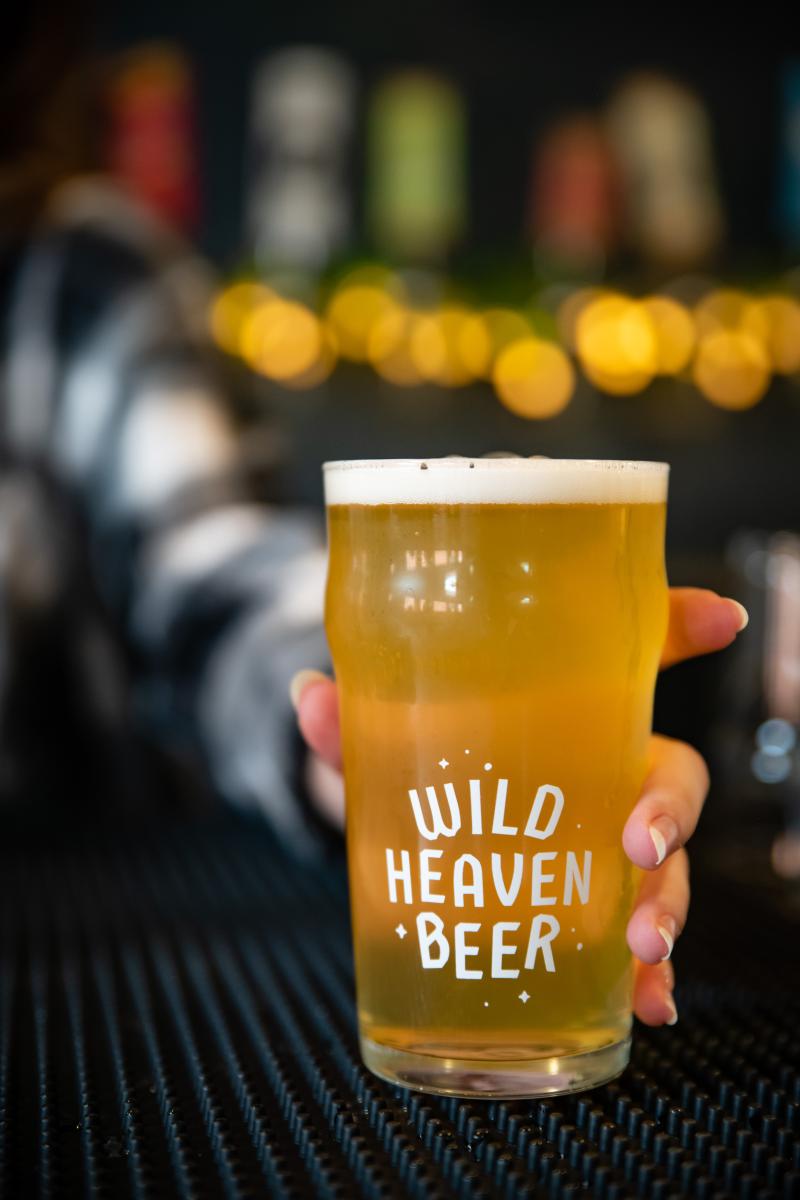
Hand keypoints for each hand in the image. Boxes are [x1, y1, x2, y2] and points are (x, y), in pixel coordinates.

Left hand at [291, 588, 747, 1026]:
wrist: (399, 835)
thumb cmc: (412, 762)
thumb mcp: (378, 739)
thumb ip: (349, 722)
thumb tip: (309, 693)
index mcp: (564, 705)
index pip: (630, 652)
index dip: (682, 626)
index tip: (721, 617)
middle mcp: (600, 767)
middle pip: (667, 774)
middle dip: (668, 809)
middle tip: (641, 843)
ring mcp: (599, 840)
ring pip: (665, 863)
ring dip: (666, 902)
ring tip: (645, 945)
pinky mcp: (587, 906)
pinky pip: (634, 936)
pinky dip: (647, 975)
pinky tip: (647, 1003)